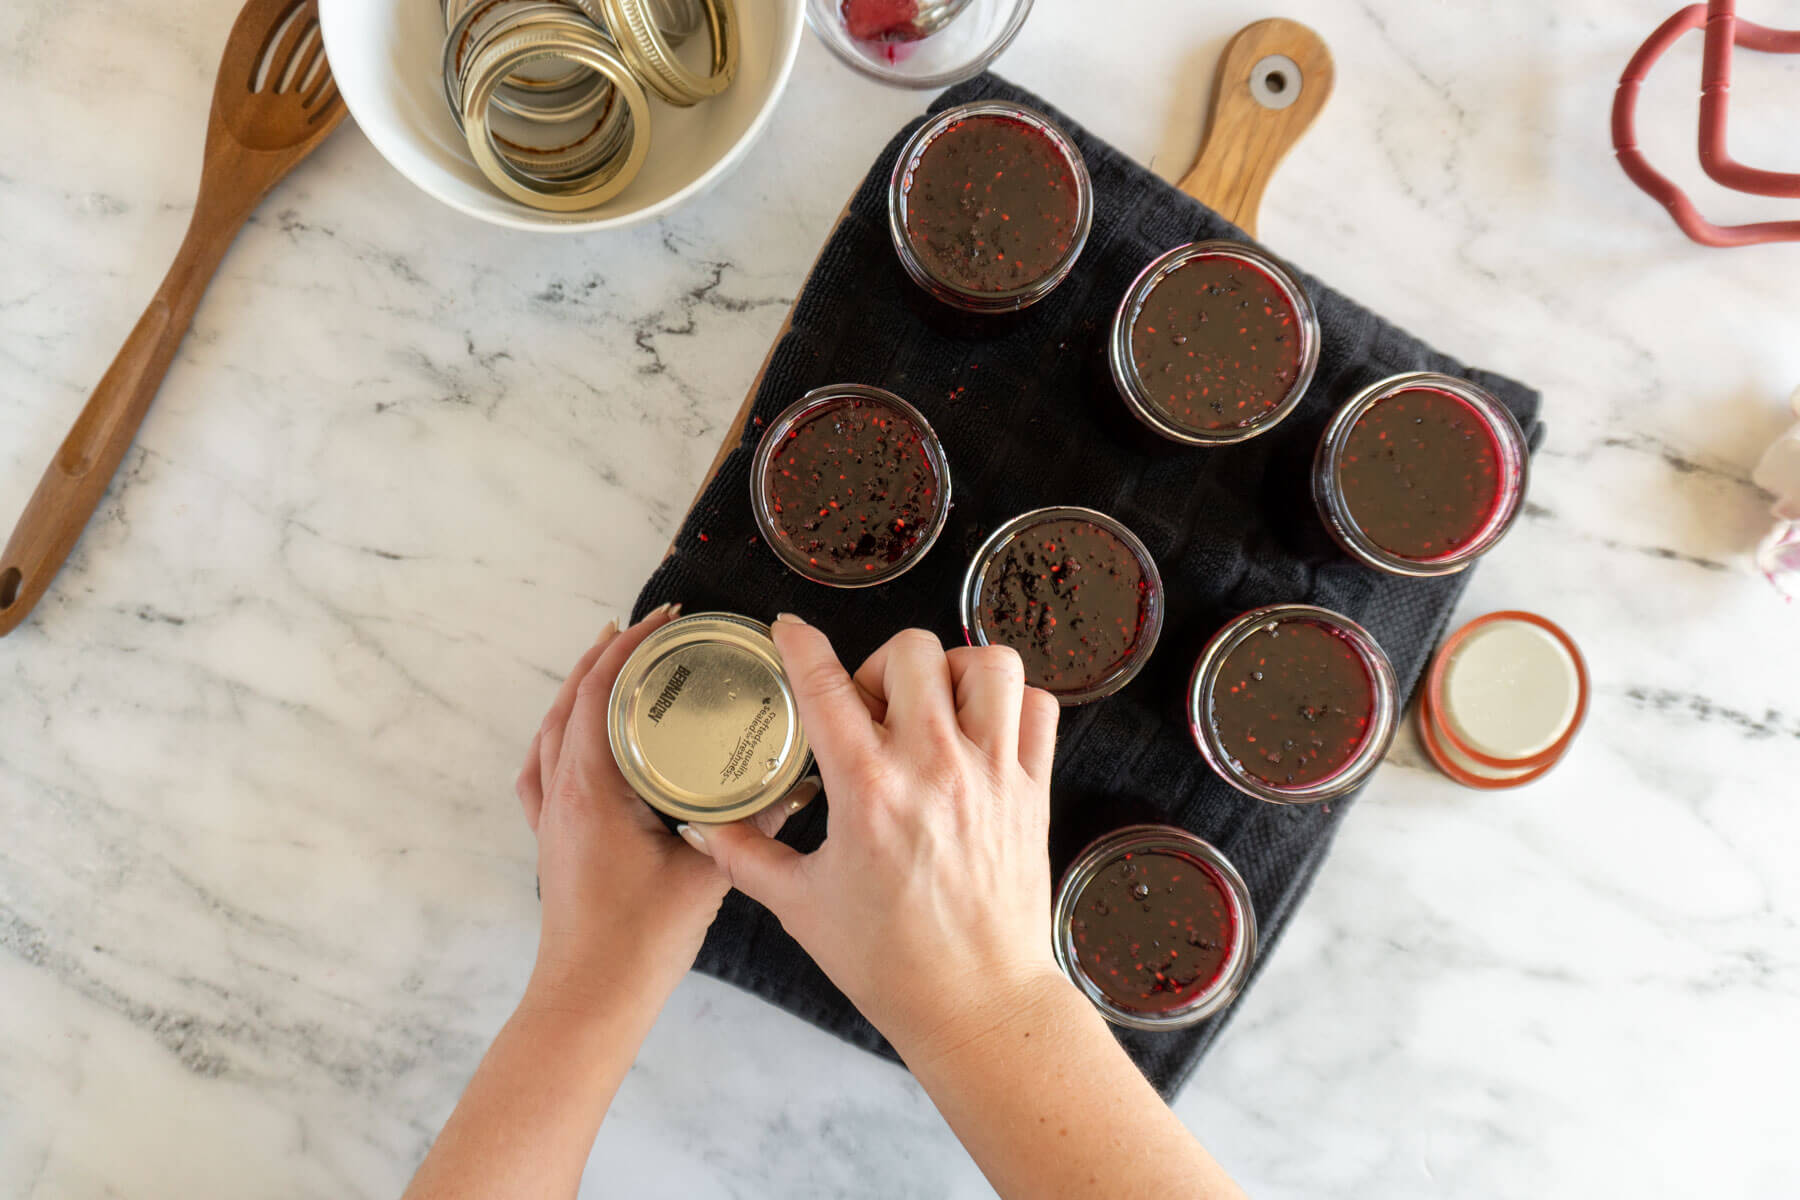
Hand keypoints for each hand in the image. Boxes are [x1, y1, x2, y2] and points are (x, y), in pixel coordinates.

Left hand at [515, 604, 816, 1016]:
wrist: (589, 998)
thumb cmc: (640, 941)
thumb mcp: (708, 874)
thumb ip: (754, 826)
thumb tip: (798, 788)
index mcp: (593, 787)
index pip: (600, 692)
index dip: (629, 645)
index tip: (665, 618)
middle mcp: (562, 792)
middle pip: (571, 700)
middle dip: (607, 654)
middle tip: (650, 627)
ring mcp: (551, 817)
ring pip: (551, 730)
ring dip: (580, 689)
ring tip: (616, 662)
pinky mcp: (552, 839)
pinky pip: (542, 768)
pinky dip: (559, 735)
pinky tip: (579, 735)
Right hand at [689, 616, 1064, 1059]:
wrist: (978, 1002)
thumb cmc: (890, 962)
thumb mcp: (800, 907)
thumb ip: (745, 856)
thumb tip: (701, 825)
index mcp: (868, 791)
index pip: (824, 685)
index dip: (799, 643)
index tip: (789, 629)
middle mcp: (934, 768)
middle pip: (912, 652)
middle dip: (880, 664)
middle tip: (870, 707)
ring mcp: (992, 774)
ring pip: (985, 664)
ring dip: (952, 670)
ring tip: (931, 706)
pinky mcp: (1033, 789)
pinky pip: (1037, 706)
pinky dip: (1010, 701)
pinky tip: (981, 729)